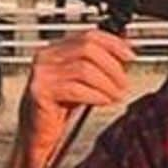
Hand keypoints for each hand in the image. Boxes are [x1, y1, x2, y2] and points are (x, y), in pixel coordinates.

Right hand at [17, 30, 133, 152]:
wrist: (38, 132)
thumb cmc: (59, 107)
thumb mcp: (82, 80)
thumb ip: (97, 65)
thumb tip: (123, 52)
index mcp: (56, 49)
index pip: (88, 35)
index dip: (113, 43)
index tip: (129, 56)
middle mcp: (46, 56)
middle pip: (88, 48)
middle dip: (112, 66)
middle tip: (124, 83)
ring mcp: (42, 73)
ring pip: (85, 69)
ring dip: (107, 84)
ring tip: (116, 96)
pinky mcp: (40, 92)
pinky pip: (75, 89)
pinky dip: (95, 95)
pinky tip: (103, 101)